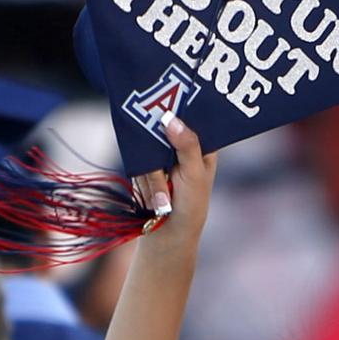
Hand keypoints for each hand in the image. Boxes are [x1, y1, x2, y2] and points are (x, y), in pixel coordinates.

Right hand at [133, 111, 216, 250]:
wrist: (166, 235)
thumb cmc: (191, 205)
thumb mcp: (194, 174)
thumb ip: (186, 146)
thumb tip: (171, 119)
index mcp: (202, 145)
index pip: (192, 118)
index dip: (180, 108)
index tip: (167, 103)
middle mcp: (181, 147)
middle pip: (163, 130)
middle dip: (159, 148)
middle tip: (163, 163)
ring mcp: (160, 156)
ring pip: (146, 148)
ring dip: (152, 175)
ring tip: (165, 198)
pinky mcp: (143, 166)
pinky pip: (136, 163)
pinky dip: (142, 181)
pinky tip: (152, 198)